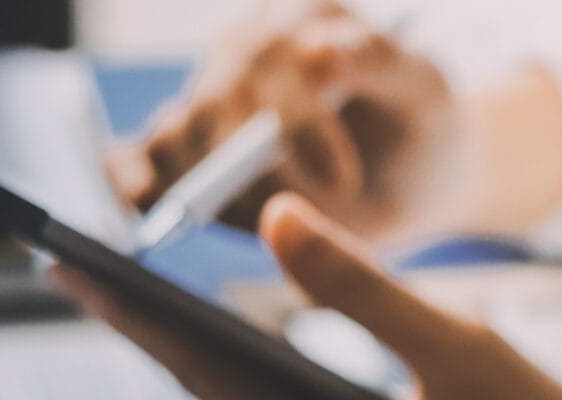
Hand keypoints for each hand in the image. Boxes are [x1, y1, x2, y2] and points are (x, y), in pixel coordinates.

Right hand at [107, 1, 461, 241]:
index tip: (345, 179)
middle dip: (249, 165)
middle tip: (290, 214)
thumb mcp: (425, 95)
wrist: (415, 178)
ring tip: (233, 218)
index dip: (304, 121)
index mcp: (303, 19)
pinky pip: (144, 156)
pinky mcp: (192, 147)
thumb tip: (318, 50)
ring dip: (199, 181)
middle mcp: (248, 50)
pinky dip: (136, 180)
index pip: (280, 60)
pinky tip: (147, 207)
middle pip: (217, 101)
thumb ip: (379, 65)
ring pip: (178, 132)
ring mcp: (212, 96)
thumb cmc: (424, 133)